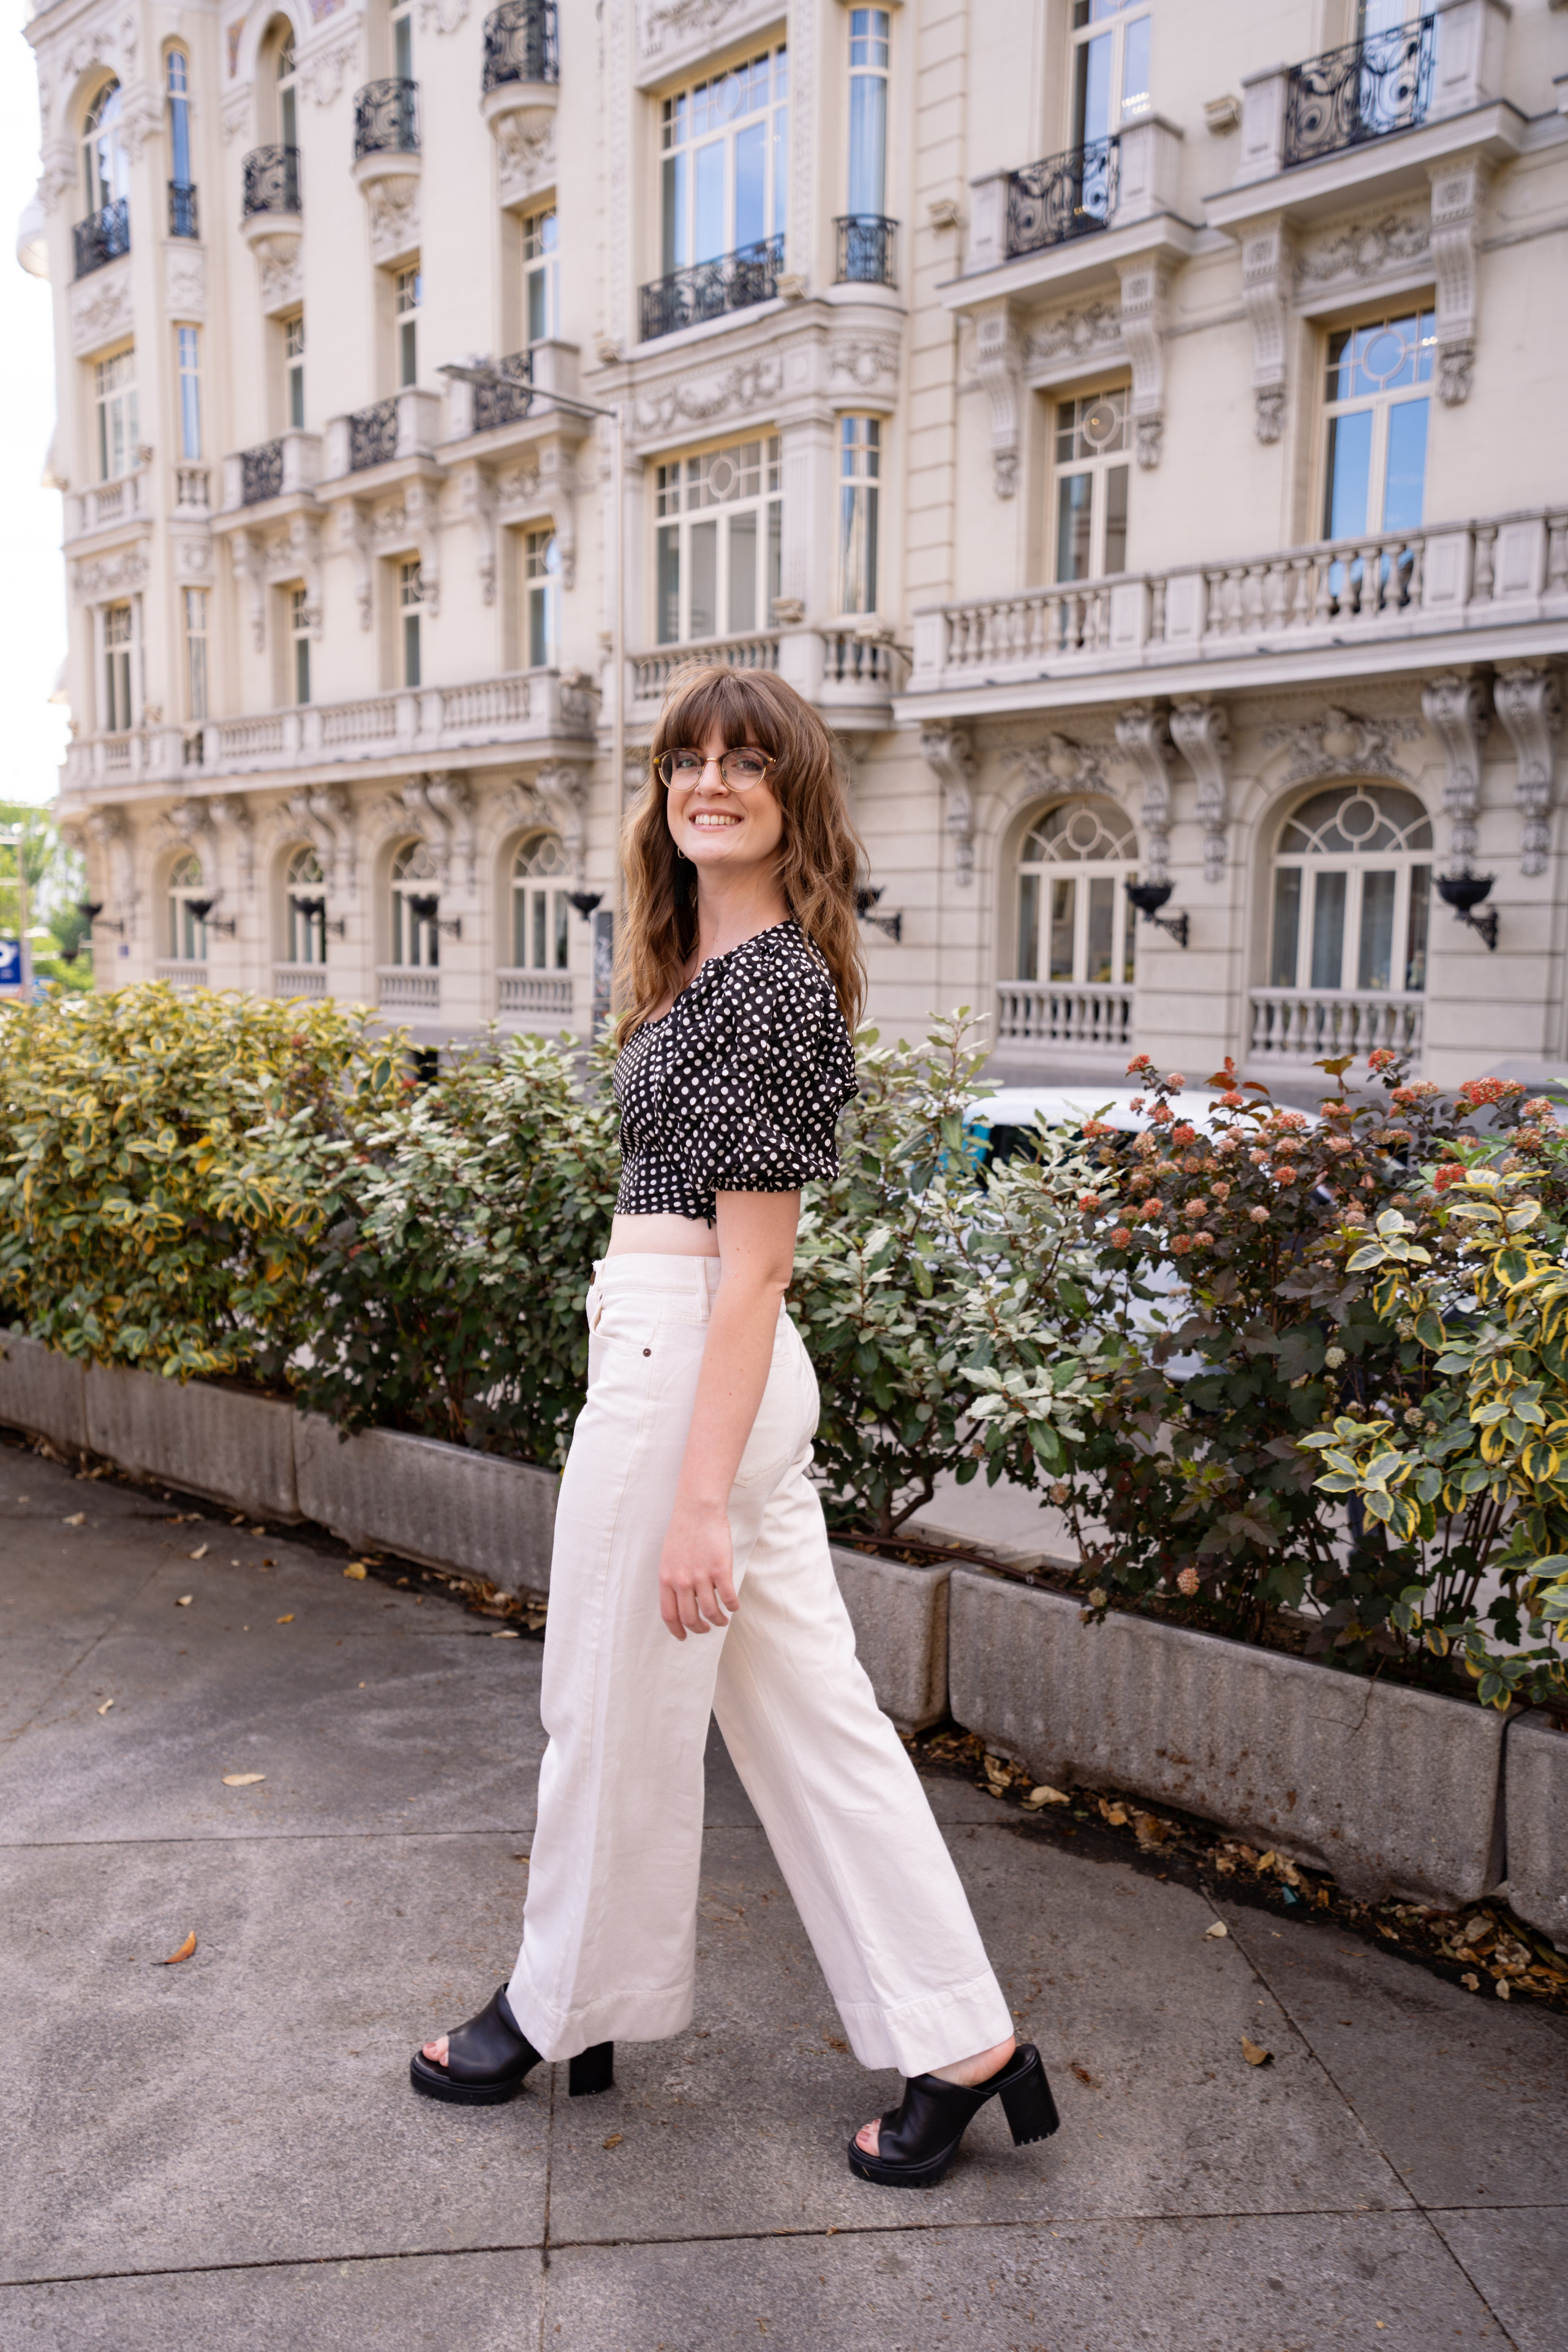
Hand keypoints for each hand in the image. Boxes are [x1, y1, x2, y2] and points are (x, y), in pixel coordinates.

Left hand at [658, 1498, 737, 1641]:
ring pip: (710, 1611)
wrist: (697, 1510)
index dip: (677, 1630)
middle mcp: (682, 1582)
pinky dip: (732, 1606)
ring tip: (722, 1620)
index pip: (669, 1615)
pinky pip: (728, 1597)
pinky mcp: (720, 1570)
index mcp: (666, 1579)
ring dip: (718, 1621)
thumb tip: (681, 1599)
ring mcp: (701, 1576)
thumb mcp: (668, 1559)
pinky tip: (734, 1606)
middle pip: (690, 1618)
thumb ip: (673, 1579)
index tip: (683, 1636)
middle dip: (699, 1629)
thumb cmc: (683, 1531)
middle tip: (706, 1629)